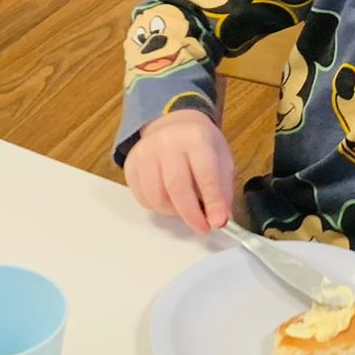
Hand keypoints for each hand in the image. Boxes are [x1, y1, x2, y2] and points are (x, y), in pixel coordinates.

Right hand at [124, 109, 234, 231]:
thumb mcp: (222, 160)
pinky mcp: (131, 164)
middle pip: (176, 187)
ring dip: (173, 211)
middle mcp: (167, 142)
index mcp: (196, 138)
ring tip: (185, 207)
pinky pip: (142, 198)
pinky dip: (157, 206)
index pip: (205, 174)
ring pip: (156, 196)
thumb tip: (220, 219)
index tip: (218, 222)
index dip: (213, 202)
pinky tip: (169, 199)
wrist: (175, 127)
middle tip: (202, 227)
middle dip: (191, 214)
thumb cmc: (201, 146)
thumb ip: (222, 191)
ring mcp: (145, 152)